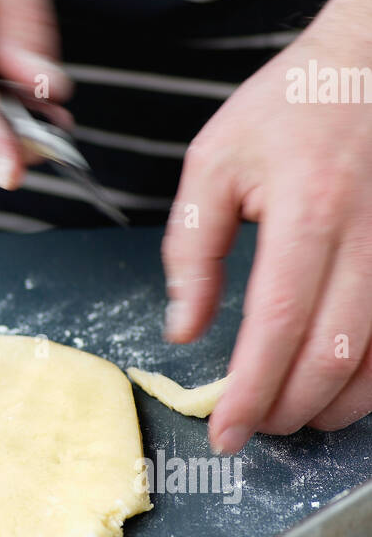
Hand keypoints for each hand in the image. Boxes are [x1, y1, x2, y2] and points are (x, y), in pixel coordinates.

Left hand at [162, 0, 371, 450]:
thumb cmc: (291, 105)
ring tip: (294, 414)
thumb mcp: (216, 162)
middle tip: (255, 427)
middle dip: (290, 409)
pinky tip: (344, 386)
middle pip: (335, 356)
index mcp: (307, 210)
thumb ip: (193, 248)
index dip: (251, 391)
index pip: (277, 326)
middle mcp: (370, 236)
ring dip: (336, 405)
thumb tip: (183, 330)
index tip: (226, 431)